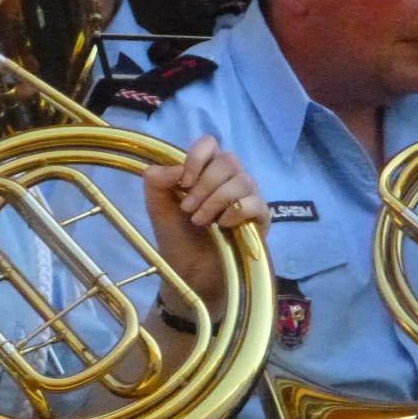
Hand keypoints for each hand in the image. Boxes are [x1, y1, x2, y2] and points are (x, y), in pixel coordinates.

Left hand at [141, 135, 267, 317]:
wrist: (190, 275)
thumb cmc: (177, 238)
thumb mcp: (158, 208)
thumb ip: (156, 183)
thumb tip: (174, 169)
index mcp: (206, 171)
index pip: (209, 143)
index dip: (196, 157)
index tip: (183, 182)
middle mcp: (230, 179)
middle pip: (228, 160)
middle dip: (204, 184)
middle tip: (188, 209)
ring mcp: (248, 197)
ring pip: (242, 181)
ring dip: (215, 201)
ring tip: (200, 222)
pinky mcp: (261, 219)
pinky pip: (256, 203)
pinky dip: (236, 212)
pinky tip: (223, 226)